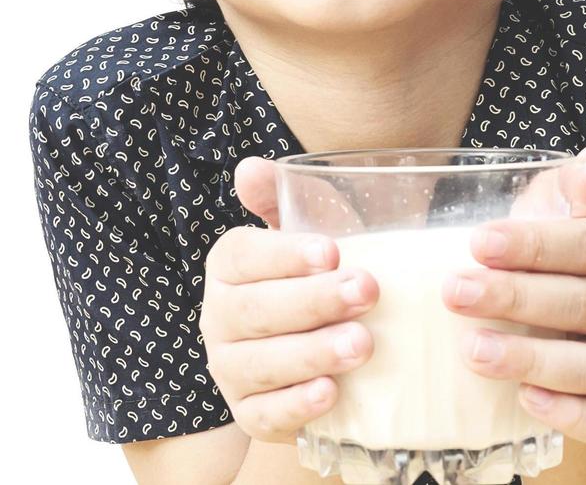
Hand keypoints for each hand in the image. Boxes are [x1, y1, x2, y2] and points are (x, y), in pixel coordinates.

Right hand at [200, 156, 379, 444]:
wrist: (319, 343)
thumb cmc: (315, 277)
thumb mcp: (306, 231)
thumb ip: (278, 197)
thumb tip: (250, 169)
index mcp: (228, 266)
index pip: (243, 255)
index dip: (284, 254)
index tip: (332, 251)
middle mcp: (219, 317)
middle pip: (255, 310)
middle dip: (313, 301)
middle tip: (366, 291)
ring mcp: (230, 369)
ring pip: (260, 364)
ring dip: (312, 353)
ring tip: (362, 344)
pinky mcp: (248, 414)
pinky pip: (264, 416)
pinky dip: (296, 406)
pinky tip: (332, 393)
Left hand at [439, 143, 585, 446]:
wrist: (569, 335)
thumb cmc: (551, 258)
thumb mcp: (557, 209)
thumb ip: (574, 182)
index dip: (535, 244)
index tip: (477, 242)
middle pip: (582, 303)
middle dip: (514, 297)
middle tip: (452, 292)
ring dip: (531, 358)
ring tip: (471, 350)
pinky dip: (569, 414)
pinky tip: (525, 400)